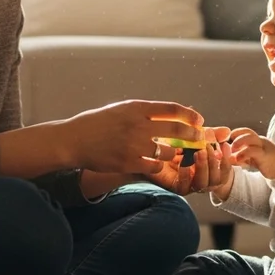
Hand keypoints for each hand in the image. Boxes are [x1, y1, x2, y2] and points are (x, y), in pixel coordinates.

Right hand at [61, 100, 203, 174]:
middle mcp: (137, 125)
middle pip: (177, 131)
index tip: (198, 120)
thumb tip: (174, 113)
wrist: (74, 139)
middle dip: (194, 136)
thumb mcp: (122, 109)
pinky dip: (159, 165)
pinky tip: (157, 163)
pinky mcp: (128, 162)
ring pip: (168, 152)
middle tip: (200, 138)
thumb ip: (146, 111)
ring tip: (174, 154)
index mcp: (137, 107)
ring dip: (174, 154)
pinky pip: (155, 166)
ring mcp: (133, 145)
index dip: (190, 115)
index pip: (173, 110)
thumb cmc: (99, 123)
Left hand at [142, 137, 229, 195]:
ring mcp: (189, 184)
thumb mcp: (193, 135)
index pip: (224, 170)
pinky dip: (187, 175)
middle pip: (217, 179)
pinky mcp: (176, 187)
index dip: (226, 159)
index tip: (224, 145)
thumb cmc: (173, 142)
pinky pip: (186, 187)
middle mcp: (200, 177)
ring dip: (203, 168)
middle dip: (214, 162)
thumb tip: (227, 132)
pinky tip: (184, 163)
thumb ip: (209, 134)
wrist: (149, 150)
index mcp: (208, 167)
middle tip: (206, 147)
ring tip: (198, 152)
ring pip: (204, 184)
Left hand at [227, 127, 274, 180]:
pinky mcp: (265, 156)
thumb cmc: (268, 163)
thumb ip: (242, 156)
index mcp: (258, 140)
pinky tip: (237, 160)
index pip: (246, 131)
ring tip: (232, 151)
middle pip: (248, 132)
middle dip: (236, 136)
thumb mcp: (253, 158)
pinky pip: (253, 151)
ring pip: (250, 139)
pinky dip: (243, 154)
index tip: (228, 139)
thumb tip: (228, 157)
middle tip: (228, 145)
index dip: (236, 133)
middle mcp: (261, 141)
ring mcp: (264, 148)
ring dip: (238, 143)